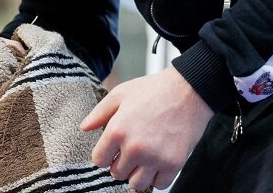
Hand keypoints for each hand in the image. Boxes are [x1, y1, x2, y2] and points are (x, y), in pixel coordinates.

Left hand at [81, 67, 212, 191]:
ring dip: (137, 174)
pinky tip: (158, 161)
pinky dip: (158, 177)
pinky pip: (160, 185)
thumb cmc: (153, 90)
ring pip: (137, 184)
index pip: (98, 161)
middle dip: (121, 163)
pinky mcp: (174, 164)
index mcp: (117, 130)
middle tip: (130, 150)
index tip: (113, 149)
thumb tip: (83, 128)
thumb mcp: (120, 94)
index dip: (104, 154)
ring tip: (143, 158)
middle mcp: (134, 148)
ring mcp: (155, 158)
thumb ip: (98, 113)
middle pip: (116, 174)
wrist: (188, 90)